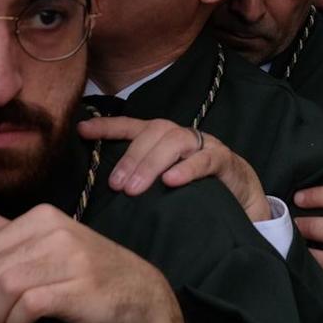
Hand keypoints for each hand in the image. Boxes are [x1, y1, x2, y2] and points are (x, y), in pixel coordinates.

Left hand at [79, 115, 270, 221]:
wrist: (241, 195)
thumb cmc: (195, 189)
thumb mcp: (163, 183)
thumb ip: (141, 180)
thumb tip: (106, 193)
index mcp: (162, 139)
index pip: (131, 126)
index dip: (107, 127)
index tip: (81, 131)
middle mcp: (181, 136)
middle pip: (153, 133)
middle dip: (131, 157)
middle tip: (116, 185)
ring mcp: (203, 145)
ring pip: (175, 141)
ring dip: (152, 163)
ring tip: (136, 189)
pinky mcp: (223, 160)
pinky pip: (205, 159)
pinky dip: (187, 169)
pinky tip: (171, 182)